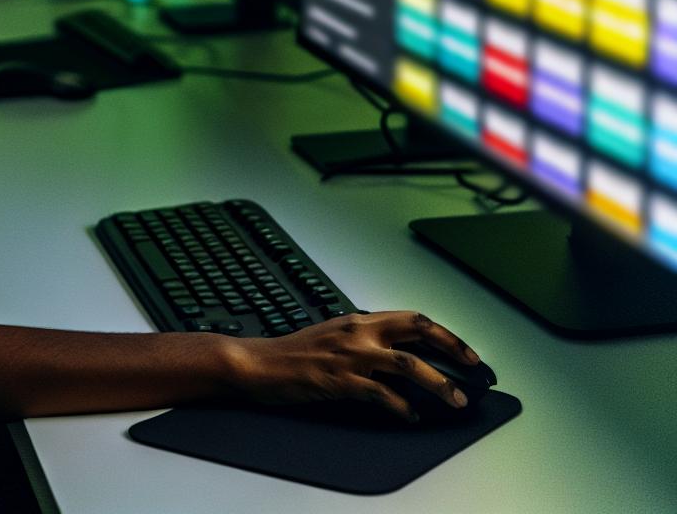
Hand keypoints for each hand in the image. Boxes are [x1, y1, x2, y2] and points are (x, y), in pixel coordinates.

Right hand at [231, 310, 480, 421]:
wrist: (261, 363)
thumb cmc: (295, 352)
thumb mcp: (334, 334)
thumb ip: (364, 338)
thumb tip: (395, 351)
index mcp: (360, 320)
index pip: (412, 318)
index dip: (444, 333)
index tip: (464, 350)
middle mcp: (360, 332)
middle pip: (418, 330)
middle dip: (452, 348)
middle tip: (473, 368)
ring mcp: (351, 356)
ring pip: (408, 364)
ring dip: (438, 383)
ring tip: (455, 399)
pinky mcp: (341, 380)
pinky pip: (381, 394)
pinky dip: (401, 407)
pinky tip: (410, 416)